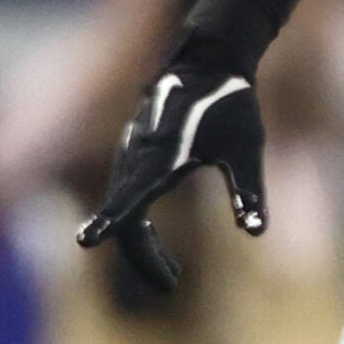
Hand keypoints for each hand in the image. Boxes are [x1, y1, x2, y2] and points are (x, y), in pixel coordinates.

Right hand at [76, 58, 266, 291]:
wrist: (210, 58)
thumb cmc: (232, 102)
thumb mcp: (247, 148)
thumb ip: (249, 190)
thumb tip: (256, 231)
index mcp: (162, 155)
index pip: (130, 198)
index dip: (109, 222)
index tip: (86, 240)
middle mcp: (137, 153)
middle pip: (126, 219)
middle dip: (145, 259)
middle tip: (171, 285)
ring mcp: (131, 151)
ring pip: (124, 209)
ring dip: (141, 246)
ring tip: (172, 274)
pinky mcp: (133, 150)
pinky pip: (125, 195)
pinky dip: (136, 224)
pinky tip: (158, 241)